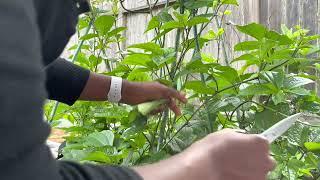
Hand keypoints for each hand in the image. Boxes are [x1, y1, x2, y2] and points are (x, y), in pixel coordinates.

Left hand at [121, 81, 186, 114]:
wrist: (130, 93)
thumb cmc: (146, 90)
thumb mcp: (161, 90)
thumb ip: (173, 92)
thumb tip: (184, 94)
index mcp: (162, 88)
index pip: (173, 94)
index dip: (179, 98)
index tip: (186, 102)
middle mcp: (157, 94)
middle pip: (168, 102)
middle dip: (172, 107)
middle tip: (178, 115)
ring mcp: (152, 100)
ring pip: (161, 108)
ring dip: (159, 109)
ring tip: (153, 108)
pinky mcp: (146, 106)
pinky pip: (153, 111)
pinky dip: (152, 111)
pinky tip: (148, 110)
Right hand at [134, 129, 274, 179]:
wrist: (205, 166)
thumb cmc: (215, 147)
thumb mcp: (228, 133)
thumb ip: (242, 137)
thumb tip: (244, 139)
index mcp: (261, 142)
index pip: (264, 143)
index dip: (255, 145)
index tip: (249, 147)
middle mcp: (265, 159)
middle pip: (266, 159)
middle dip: (256, 159)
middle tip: (240, 158)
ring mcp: (260, 175)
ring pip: (259, 171)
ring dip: (251, 169)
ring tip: (234, 167)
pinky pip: (252, 179)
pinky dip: (246, 177)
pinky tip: (233, 173)